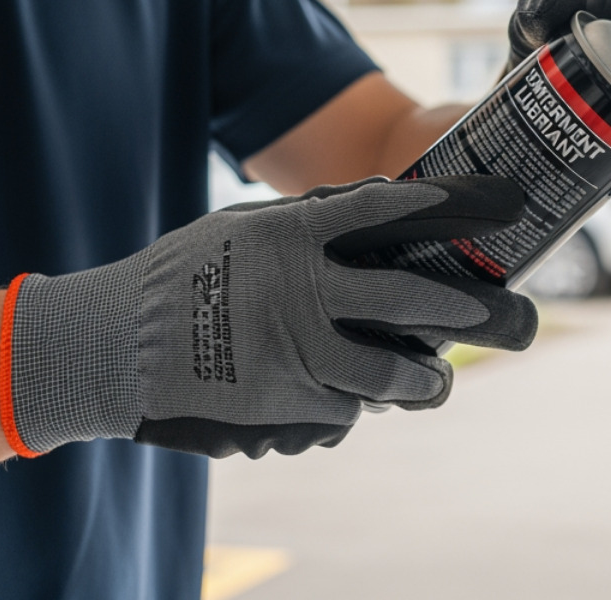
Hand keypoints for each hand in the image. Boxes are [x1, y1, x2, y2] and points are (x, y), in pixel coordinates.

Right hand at [1, 176, 535, 458]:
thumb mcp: (241, 229)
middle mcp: (302, 290)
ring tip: (437, 380)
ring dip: (426, 378)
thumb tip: (379, 203)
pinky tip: (364, 399)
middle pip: (409, 295)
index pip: (382, 210)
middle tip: (499, 314)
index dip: (444, 205)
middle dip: (466, 307)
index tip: (496, 204)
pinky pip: (345, 407)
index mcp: (291, 235)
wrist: (110, 346)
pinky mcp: (283, 402)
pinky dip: (360, 403)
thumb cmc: (180, 277)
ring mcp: (294, 350)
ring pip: (390, 370)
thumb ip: (308, 221)